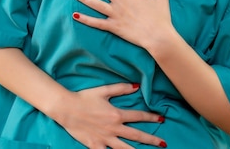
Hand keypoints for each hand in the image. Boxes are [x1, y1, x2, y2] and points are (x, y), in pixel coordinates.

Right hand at [51, 83, 165, 148]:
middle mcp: (113, 128)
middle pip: (137, 135)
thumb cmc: (84, 98)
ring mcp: (105, 139)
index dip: (151, 117)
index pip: (138, 116)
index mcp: (116, 114)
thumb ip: (121, 89)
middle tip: (163, 143)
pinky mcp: (96, 146)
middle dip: (152, 140)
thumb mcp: (103, 91)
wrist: (66, 109)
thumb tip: (137, 86)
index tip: (161, 119)